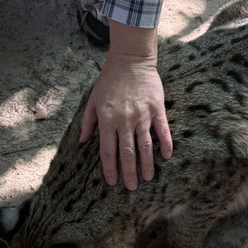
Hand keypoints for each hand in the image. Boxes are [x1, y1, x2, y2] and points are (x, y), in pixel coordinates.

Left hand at [79, 23, 173, 189]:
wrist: (130, 60)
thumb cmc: (109, 79)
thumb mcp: (93, 99)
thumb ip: (87, 121)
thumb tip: (82, 141)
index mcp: (107, 119)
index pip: (108, 150)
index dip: (110, 168)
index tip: (113, 182)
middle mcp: (124, 120)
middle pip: (127, 152)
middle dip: (129, 172)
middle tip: (131, 187)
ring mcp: (142, 115)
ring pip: (145, 145)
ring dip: (146, 164)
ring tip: (148, 178)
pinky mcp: (157, 108)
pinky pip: (162, 130)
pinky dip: (165, 144)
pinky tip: (166, 156)